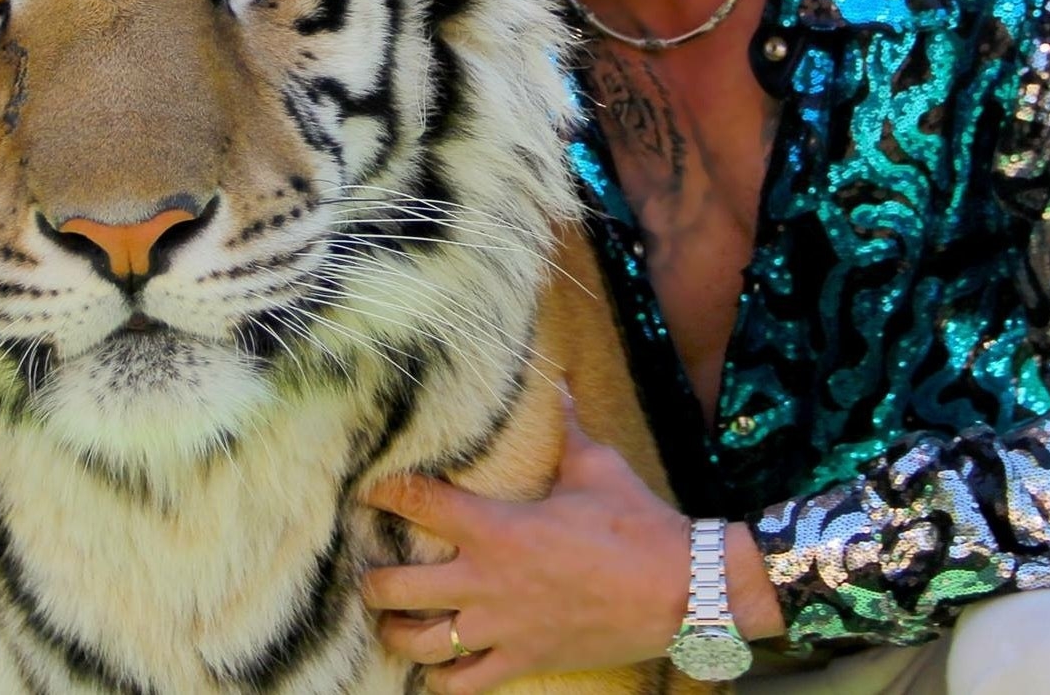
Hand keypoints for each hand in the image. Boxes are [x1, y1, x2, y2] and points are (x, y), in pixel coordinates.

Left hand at [361, 398, 691, 693]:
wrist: (679, 589)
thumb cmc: (635, 524)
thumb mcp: (596, 468)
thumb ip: (566, 430)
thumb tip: (559, 384)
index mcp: (497, 528)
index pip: (419, 503)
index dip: (387, 492)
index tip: (372, 489)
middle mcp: (486, 581)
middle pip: (395, 586)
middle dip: (372, 578)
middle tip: (370, 569)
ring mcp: (501, 628)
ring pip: (418, 642)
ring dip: (395, 632)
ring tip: (390, 621)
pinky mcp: (524, 660)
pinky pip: (464, 685)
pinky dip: (443, 681)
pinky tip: (437, 670)